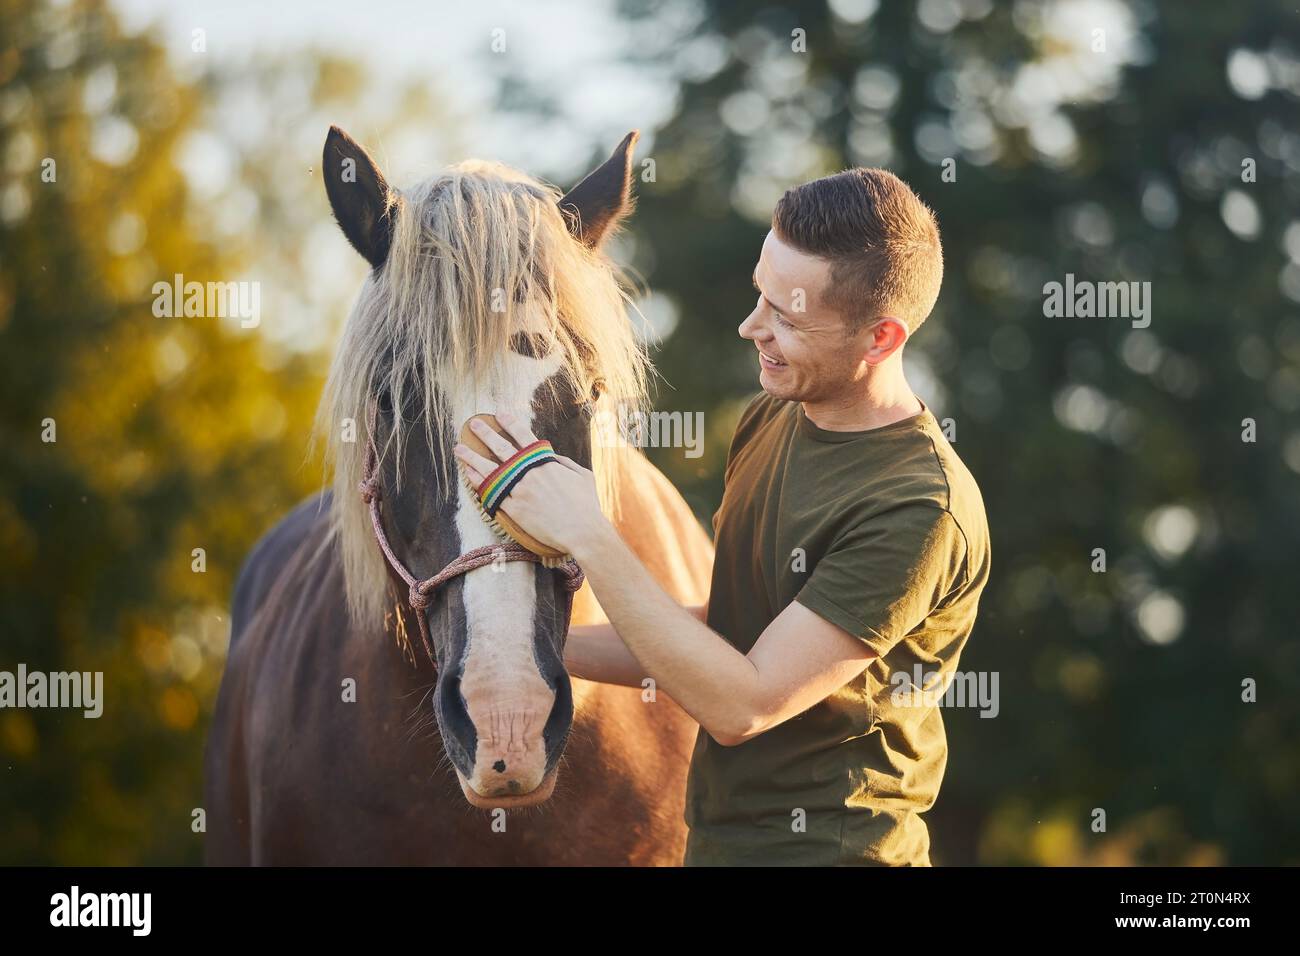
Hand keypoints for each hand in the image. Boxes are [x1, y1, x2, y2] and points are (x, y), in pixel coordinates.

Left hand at [452, 411, 605, 556]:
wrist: (581, 531)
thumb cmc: (586, 505)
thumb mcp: (582, 475)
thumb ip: (564, 462)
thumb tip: (552, 456)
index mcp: (546, 461)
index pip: (524, 436)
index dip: (510, 423)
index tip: (499, 414)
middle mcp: (529, 472)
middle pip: (501, 448)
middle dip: (485, 433)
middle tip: (473, 424)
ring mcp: (519, 489)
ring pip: (489, 469)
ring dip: (471, 457)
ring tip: (459, 448)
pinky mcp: (513, 508)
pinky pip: (490, 491)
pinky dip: (478, 481)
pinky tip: (468, 473)